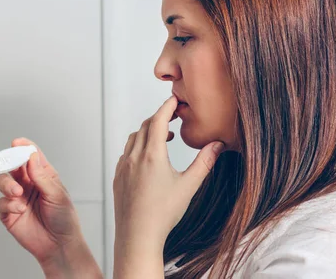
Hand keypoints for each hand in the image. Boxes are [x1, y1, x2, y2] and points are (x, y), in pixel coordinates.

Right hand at [0, 137, 101, 277]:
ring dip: (7, 184)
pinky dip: (8, 204)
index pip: (30, 156)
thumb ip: (42, 176)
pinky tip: (19, 209)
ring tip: (18, 193)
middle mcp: (28, 184)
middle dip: (7, 162)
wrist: (59, 244)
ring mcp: (17, 197)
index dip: (23, 147)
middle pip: (11, 166)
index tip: (17, 142)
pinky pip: (1, 203)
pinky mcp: (9, 213)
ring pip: (2, 182)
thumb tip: (31, 157)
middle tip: (8, 163)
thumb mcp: (57, 194)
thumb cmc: (63, 218)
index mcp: (42, 175)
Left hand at [112, 96, 224, 277]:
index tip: (174, 99)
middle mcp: (134, 157)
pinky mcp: (118, 178)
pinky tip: (148, 158)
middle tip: (173, 116)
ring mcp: (123, 167)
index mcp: (152, 156)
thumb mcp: (189, 186)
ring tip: (164, 138)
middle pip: (145, 126)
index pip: (158, 120)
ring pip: (134, 139)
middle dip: (159, 117)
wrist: (137, 237)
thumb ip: (204, 163)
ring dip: (148, 132)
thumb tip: (218, 145)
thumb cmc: (163, 214)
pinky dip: (138, 146)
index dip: (167, 107)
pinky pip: (126, 153)